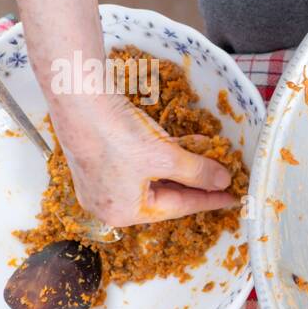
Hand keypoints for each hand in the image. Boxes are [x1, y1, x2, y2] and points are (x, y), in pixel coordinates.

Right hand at [50, 92, 236, 227]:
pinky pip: (140, 161)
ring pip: (153, 175)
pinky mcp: (99, 156)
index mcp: (122, 212)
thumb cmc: (115, 134)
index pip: (178, 208)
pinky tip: (186, 142)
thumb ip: (198, 172)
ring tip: (210, 155)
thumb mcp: (166, 157)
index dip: (208, 200)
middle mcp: (108, 201)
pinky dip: (163, 153)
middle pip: (165, 193)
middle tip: (223, 178)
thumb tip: (221, 180)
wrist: (77, 96)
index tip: (230, 198)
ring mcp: (101, 179)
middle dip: (195, 180)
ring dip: (182, 164)